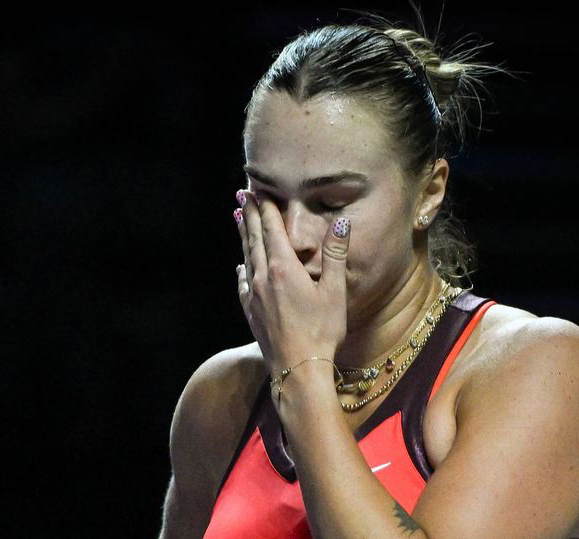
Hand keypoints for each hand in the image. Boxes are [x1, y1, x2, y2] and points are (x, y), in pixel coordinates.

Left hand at [234, 189, 350, 376]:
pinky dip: (242, 268)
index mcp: (283, 267)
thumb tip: (342, 221)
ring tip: (237, 218)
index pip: (272, 228)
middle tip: (242, 195)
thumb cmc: (322, 330)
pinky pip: (243, 282)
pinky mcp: (251, 312)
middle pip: (254, 238)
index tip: (259, 189)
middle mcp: (263, 276)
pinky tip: (241, 267)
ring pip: (247, 257)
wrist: (298, 369)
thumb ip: (335, 254)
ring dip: (243, 236)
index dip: (266, 207)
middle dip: (249, 214)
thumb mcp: (334, 291)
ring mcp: (254, 295)